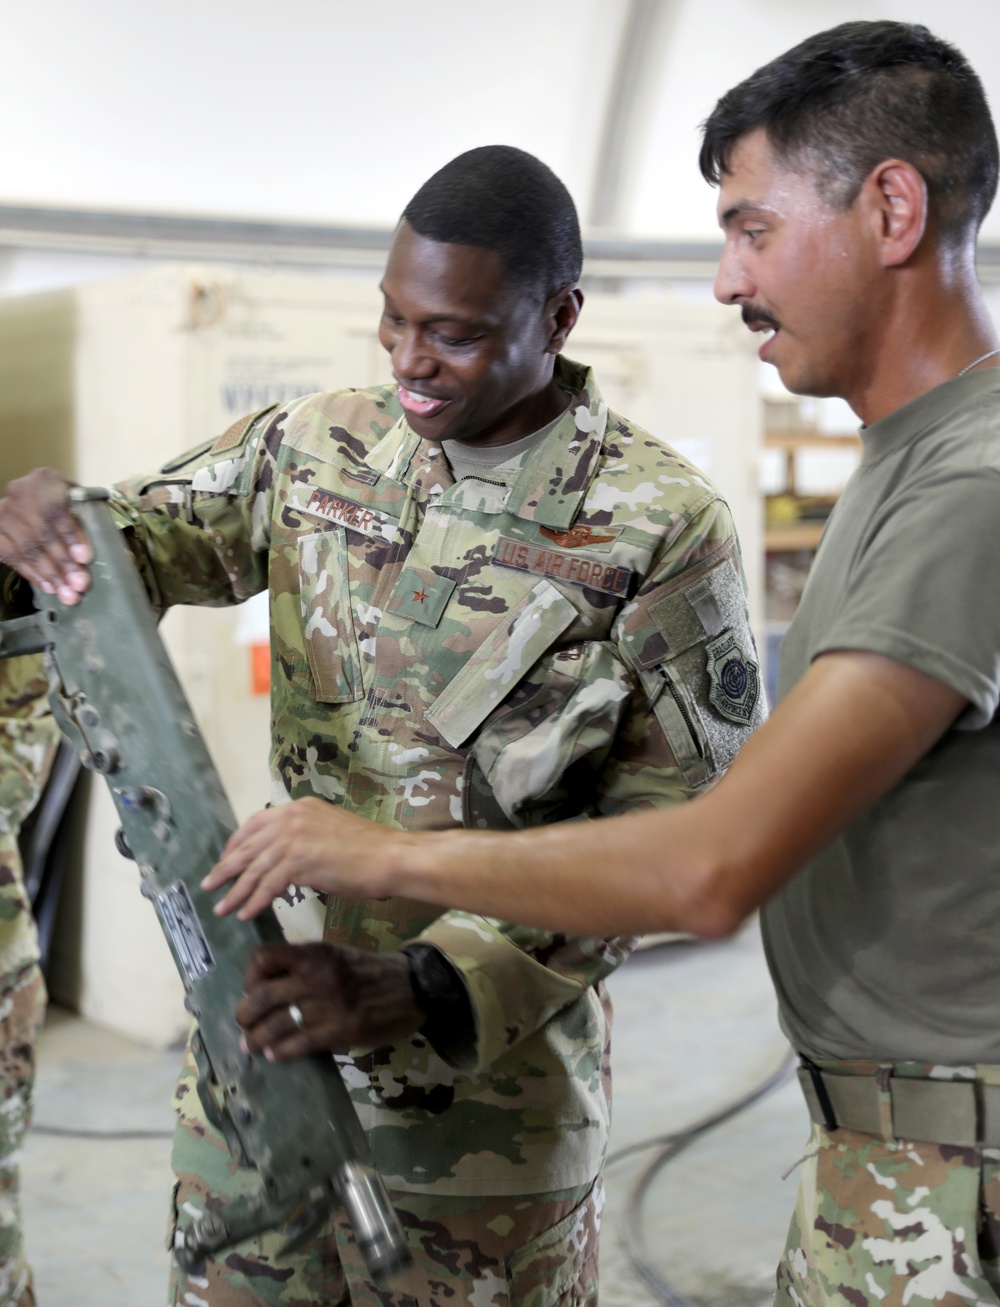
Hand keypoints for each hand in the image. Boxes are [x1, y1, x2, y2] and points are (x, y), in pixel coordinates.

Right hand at [0, 469, 91, 604]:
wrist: (29, 496)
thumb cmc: (63, 501)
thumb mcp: (79, 501)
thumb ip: (96, 522)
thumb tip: (123, 556)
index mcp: (44, 481)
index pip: (56, 510)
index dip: (71, 535)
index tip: (85, 558)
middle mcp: (20, 495)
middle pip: (42, 534)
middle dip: (64, 563)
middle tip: (80, 584)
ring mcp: (4, 514)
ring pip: (27, 549)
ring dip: (51, 575)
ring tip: (69, 594)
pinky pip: (12, 557)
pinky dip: (33, 575)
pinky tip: (50, 587)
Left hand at [202, 798, 411, 917]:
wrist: (389, 857)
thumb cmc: (369, 849)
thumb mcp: (330, 830)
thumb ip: (304, 837)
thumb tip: (287, 858)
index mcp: (299, 808)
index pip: (255, 823)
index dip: (236, 844)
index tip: (226, 860)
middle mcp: (292, 818)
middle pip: (247, 845)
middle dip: (226, 868)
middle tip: (209, 885)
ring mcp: (294, 838)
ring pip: (253, 868)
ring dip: (235, 891)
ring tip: (221, 908)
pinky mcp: (298, 861)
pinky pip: (267, 885)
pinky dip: (254, 901)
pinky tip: (247, 913)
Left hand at [235, 941, 424, 1059]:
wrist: (412, 987)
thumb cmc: (368, 971)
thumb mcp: (335, 955)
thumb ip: (303, 966)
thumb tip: (264, 987)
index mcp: (315, 953)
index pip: (264, 958)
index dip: (249, 976)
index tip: (250, 989)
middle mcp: (318, 976)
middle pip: (262, 996)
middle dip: (244, 1014)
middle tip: (243, 1023)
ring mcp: (329, 1005)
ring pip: (275, 1025)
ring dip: (256, 1038)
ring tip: (250, 1045)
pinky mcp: (341, 1031)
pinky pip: (297, 1044)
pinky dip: (279, 1052)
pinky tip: (273, 1054)